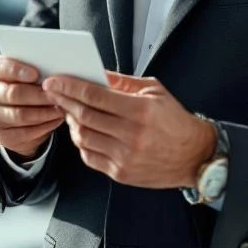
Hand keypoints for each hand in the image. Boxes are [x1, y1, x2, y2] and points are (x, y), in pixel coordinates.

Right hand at [0, 56, 64, 159]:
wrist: (17, 113)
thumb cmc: (26, 84)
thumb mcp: (25, 72)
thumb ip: (32, 69)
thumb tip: (51, 71)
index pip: (0, 68)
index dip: (17, 71)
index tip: (36, 74)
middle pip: (12, 94)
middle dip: (37, 94)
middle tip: (57, 94)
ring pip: (19, 115)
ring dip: (44, 112)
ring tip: (60, 108)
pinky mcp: (1, 135)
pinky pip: (25, 132)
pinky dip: (44, 125)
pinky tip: (55, 119)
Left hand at [42, 71, 215, 188]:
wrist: (195, 155)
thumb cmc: (175, 121)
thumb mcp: (154, 91)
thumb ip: (123, 82)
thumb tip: (96, 74)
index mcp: (140, 111)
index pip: (95, 96)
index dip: (71, 87)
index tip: (55, 81)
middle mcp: (131, 135)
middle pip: (85, 116)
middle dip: (63, 101)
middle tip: (52, 92)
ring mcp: (125, 157)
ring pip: (83, 138)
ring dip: (70, 122)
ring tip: (68, 110)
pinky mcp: (121, 173)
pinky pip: (90, 157)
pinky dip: (81, 143)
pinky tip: (82, 131)